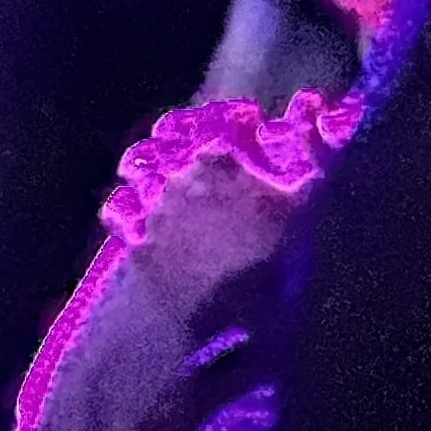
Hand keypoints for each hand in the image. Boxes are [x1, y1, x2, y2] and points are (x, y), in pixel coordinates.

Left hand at [99, 92, 358, 327]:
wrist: (239, 328)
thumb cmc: (281, 261)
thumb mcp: (310, 201)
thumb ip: (313, 145)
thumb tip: (311, 102)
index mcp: (219, 158)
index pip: (219, 117)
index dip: (235, 118)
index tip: (249, 124)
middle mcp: (178, 175)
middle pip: (169, 136)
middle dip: (185, 134)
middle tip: (201, 145)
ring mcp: (153, 209)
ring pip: (136, 166)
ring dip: (149, 164)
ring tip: (163, 171)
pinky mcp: (138, 244)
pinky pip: (117, 210)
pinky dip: (126, 205)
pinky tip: (137, 209)